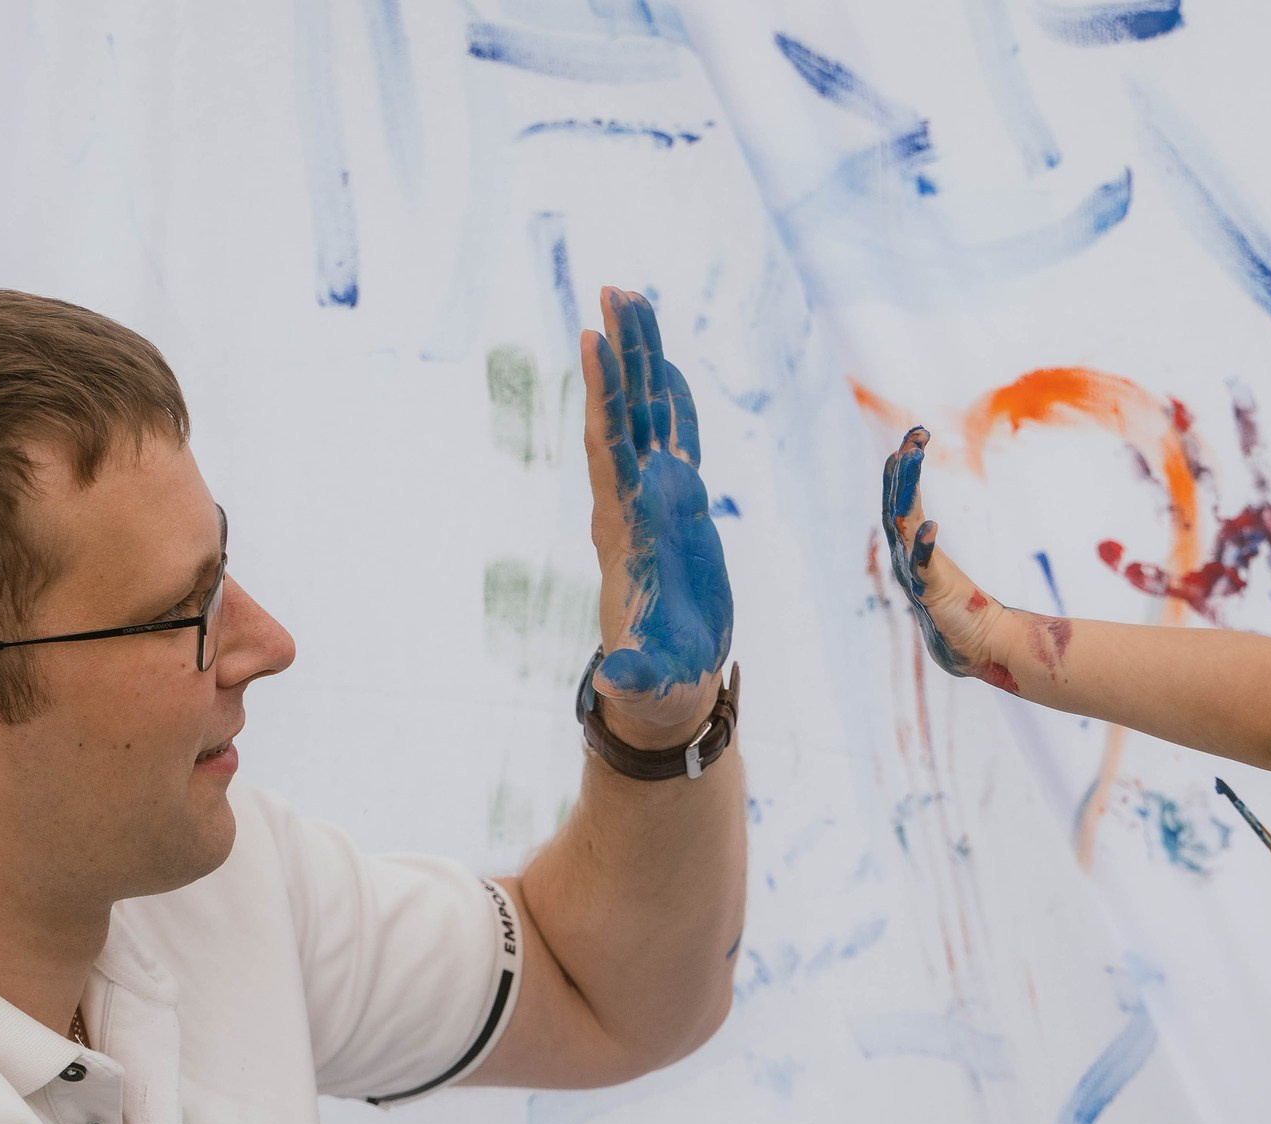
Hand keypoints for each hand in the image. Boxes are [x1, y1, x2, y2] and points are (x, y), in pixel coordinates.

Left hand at [582, 286, 731, 741]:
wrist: (660, 687)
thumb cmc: (655, 684)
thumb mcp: (645, 683)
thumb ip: (632, 676)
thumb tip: (616, 681)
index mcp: (625, 530)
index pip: (610, 450)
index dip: (603, 397)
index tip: (591, 341)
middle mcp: (633, 503)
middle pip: (624, 414)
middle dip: (620, 353)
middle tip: (613, 289)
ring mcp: (654, 501)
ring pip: (647, 417)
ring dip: (641, 360)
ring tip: (632, 299)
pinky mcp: (679, 509)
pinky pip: (675, 442)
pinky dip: (673, 401)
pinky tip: (668, 365)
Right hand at [880, 427, 1014, 689]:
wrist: (978, 648)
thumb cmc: (963, 615)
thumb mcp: (939, 575)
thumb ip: (926, 554)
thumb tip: (923, 530)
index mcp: (911, 549)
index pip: (901, 500)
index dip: (903, 468)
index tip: (915, 434)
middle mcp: (906, 557)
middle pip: (897, 505)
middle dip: (902, 470)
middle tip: (913, 437)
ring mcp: (916, 574)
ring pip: (904, 525)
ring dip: (907, 491)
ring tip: (910, 460)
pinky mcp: (931, 593)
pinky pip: (924, 566)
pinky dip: (924, 546)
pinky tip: (930, 526)